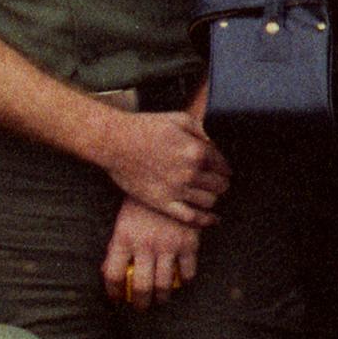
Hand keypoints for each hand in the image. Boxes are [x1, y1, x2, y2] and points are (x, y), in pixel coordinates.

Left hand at [100, 200, 200, 309]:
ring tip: (161, 299)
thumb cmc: (142, 204)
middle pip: (140, 286)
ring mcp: (168, 245)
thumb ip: (116, 247)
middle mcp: (145, 246)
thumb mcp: (123, 223)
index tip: (116, 299)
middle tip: (142, 307)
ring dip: (163, 297)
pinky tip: (182, 280)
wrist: (170, 181)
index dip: (113, 292)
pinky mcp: (189, 243)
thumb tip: (108, 272)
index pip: (113, 275)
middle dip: (141, 303)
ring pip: (165, 284)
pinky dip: (185, 280)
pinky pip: (188, 271)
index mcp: (123, 239)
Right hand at [107, 110, 227, 226]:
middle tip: (217, 183)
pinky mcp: (162, 202)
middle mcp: (190, 172)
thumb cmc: (145, 127)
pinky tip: (213, 219)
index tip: (222, 170)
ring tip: (209, 194)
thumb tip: (216, 145)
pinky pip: (191, 217)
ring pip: (210, 201)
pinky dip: (205, 220)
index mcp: (197, 151)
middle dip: (221, 183)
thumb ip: (203, 131)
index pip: (223, 166)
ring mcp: (176, 189)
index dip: (224, 168)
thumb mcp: (180, 119)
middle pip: (221, 185)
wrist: (113, 141)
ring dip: (213, 198)